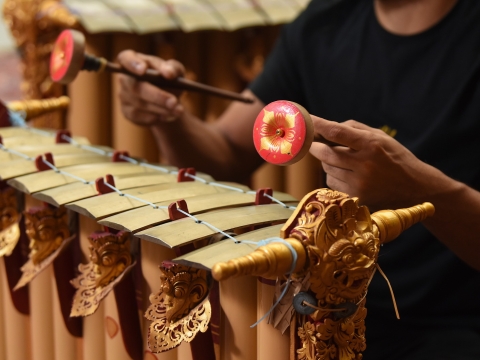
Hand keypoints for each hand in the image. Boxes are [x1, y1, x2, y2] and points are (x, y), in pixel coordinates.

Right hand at [117, 50, 185, 124]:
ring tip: (178, 110)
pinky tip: (168, 116)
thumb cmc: (169, 80)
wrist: (168, 100)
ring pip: (140, 104)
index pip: (126, 58)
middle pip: (136, 87)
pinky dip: (156, 117)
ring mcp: (124, 96)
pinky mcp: (127, 112)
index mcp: (134, 60)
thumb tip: (168, 73)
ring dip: (161, 109)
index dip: (132, 64)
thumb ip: (173, 68)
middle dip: (157, 96)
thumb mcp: (175, 71)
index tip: (143, 70)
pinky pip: (140, 117)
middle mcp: (125, 78)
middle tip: (174, 102)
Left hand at [309, 116, 438, 210]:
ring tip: (342, 161)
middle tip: (313, 143)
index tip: (307, 120)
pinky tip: (347, 175)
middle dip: (315, 147)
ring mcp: (359, 184)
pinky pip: (332, 183)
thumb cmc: (395, 158)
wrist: (415, 189)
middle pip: (326, 153)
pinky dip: (334, 176)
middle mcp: (364, 165)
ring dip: (327, 162)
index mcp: (371, 145)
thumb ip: (354, 129)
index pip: (337, 132)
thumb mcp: (381, 137)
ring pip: (327, 169)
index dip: (319, 125)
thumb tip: (327, 127)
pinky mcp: (356, 198)